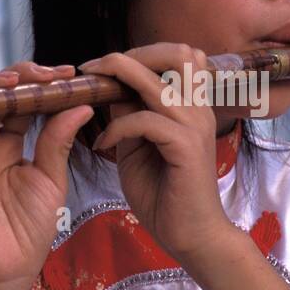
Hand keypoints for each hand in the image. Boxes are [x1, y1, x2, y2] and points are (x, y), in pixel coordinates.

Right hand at [0, 61, 92, 289]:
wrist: (6, 267)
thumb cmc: (29, 228)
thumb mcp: (51, 178)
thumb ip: (57, 140)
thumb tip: (81, 104)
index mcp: (10, 142)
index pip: (23, 101)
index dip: (42, 84)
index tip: (69, 75)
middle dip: (23, 76)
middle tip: (51, 73)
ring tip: (22, 80)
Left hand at [78, 43, 233, 263]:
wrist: (191, 236)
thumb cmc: (164, 195)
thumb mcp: (137, 147)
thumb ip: (129, 116)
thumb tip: (111, 90)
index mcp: (191, 105)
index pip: (172, 56)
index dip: (135, 54)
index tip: (97, 69)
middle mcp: (197, 108)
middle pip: (174, 53)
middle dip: (130, 55)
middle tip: (96, 71)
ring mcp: (195, 125)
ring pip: (156, 80)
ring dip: (118, 79)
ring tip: (92, 93)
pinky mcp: (186, 146)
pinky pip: (145, 119)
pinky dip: (118, 127)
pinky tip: (105, 144)